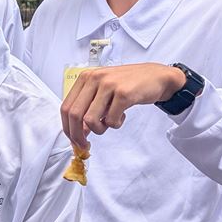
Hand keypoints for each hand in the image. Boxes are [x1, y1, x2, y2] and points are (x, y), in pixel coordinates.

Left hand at [61, 63, 186, 148]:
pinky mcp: (124, 94)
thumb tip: (78, 131)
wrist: (156, 77)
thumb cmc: (128, 85)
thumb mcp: (103, 91)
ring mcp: (109, 85)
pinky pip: (111, 120)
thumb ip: (88, 107)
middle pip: (74, 115)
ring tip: (109, 122)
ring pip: (90, 120)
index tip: (73, 139)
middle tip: (85, 145)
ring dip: (99, 129)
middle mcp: (94, 79)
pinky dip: (115, 124)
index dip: (67, 127)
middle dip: (78, 135)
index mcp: (85, 77)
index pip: (66, 107)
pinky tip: (121, 115)